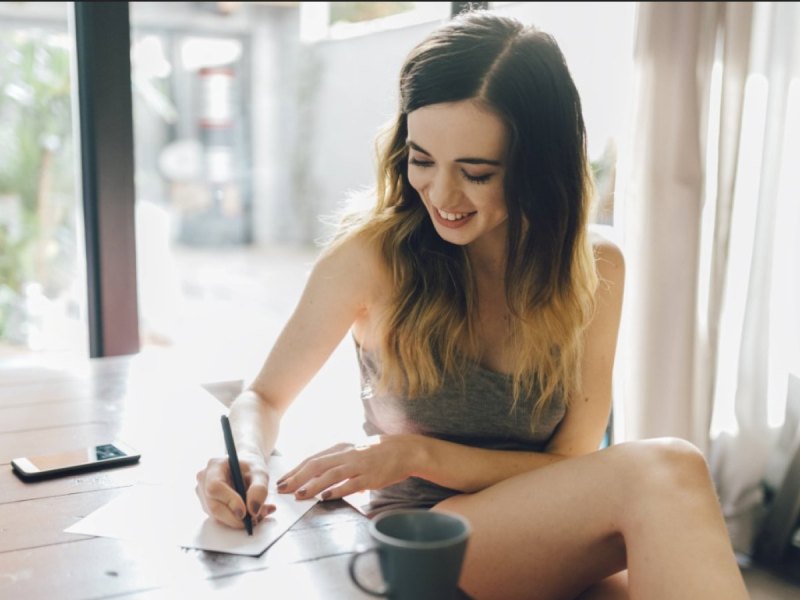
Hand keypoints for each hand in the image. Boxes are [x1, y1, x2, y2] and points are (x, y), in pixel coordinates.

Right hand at [195, 453, 276, 528]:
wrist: (247, 469)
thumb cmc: (252, 468)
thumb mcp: (261, 473)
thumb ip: (259, 489)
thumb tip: (253, 510)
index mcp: (214, 466)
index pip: (215, 487)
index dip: (229, 501)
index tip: (245, 511)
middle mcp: (204, 480)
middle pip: (214, 506)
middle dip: (235, 518)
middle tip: (254, 519)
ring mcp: (203, 494)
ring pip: (217, 516)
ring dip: (238, 520)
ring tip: (258, 514)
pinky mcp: (207, 506)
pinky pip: (220, 520)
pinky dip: (236, 521)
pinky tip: (251, 514)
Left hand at [276, 435, 421, 500]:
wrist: (404, 451)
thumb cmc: (377, 453)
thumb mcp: (353, 453)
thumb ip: (338, 464)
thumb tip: (322, 481)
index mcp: (340, 449)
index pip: (312, 459)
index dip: (295, 470)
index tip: (282, 480)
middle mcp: (347, 455)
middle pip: (316, 465)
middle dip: (297, 477)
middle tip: (282, 489)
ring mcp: (358, 466)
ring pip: (331, 474)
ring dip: (313, 485)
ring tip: (299, 495)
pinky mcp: (370, 477)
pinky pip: (350, 484)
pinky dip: (337, 491)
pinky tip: (325, 497)